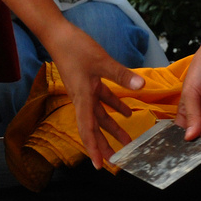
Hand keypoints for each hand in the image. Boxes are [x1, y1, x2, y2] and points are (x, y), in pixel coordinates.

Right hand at [42, 22, 144, 166]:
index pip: (88, 129)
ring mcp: (85, 92)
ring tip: (127, 142)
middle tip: (115, 162)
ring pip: (100, 116)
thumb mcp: (101, 61)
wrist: (58, 35)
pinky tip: (127, 113)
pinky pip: (103, 100)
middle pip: (94, 128)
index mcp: (82, 98)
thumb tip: (141, 87)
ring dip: (113, 128)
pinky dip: (115, 106)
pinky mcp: (89, 83)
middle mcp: (82, 99)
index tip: (99, 165)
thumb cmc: (75, 48)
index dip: (93, 149)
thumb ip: (122, 76)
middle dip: (104, 145)